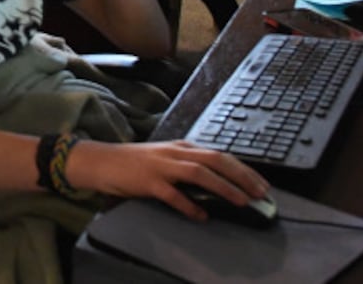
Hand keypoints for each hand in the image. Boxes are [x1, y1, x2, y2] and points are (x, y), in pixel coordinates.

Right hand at [64, 139, 268, 220]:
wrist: (101, 160)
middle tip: (260, 194)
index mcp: (181, 147)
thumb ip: (188, 166)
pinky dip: (189, 205)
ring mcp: (161, 166)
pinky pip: (173, 194)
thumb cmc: (134, 163)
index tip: (261, 184)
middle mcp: (175, 153)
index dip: (244, 169)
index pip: (220, 154)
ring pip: (200, 173)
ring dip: (224, 187)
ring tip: (240, 202)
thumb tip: (218, 184)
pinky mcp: (148, 181)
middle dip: (242, 177)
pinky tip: (200, 215)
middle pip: (216, 160)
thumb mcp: (166, 158)